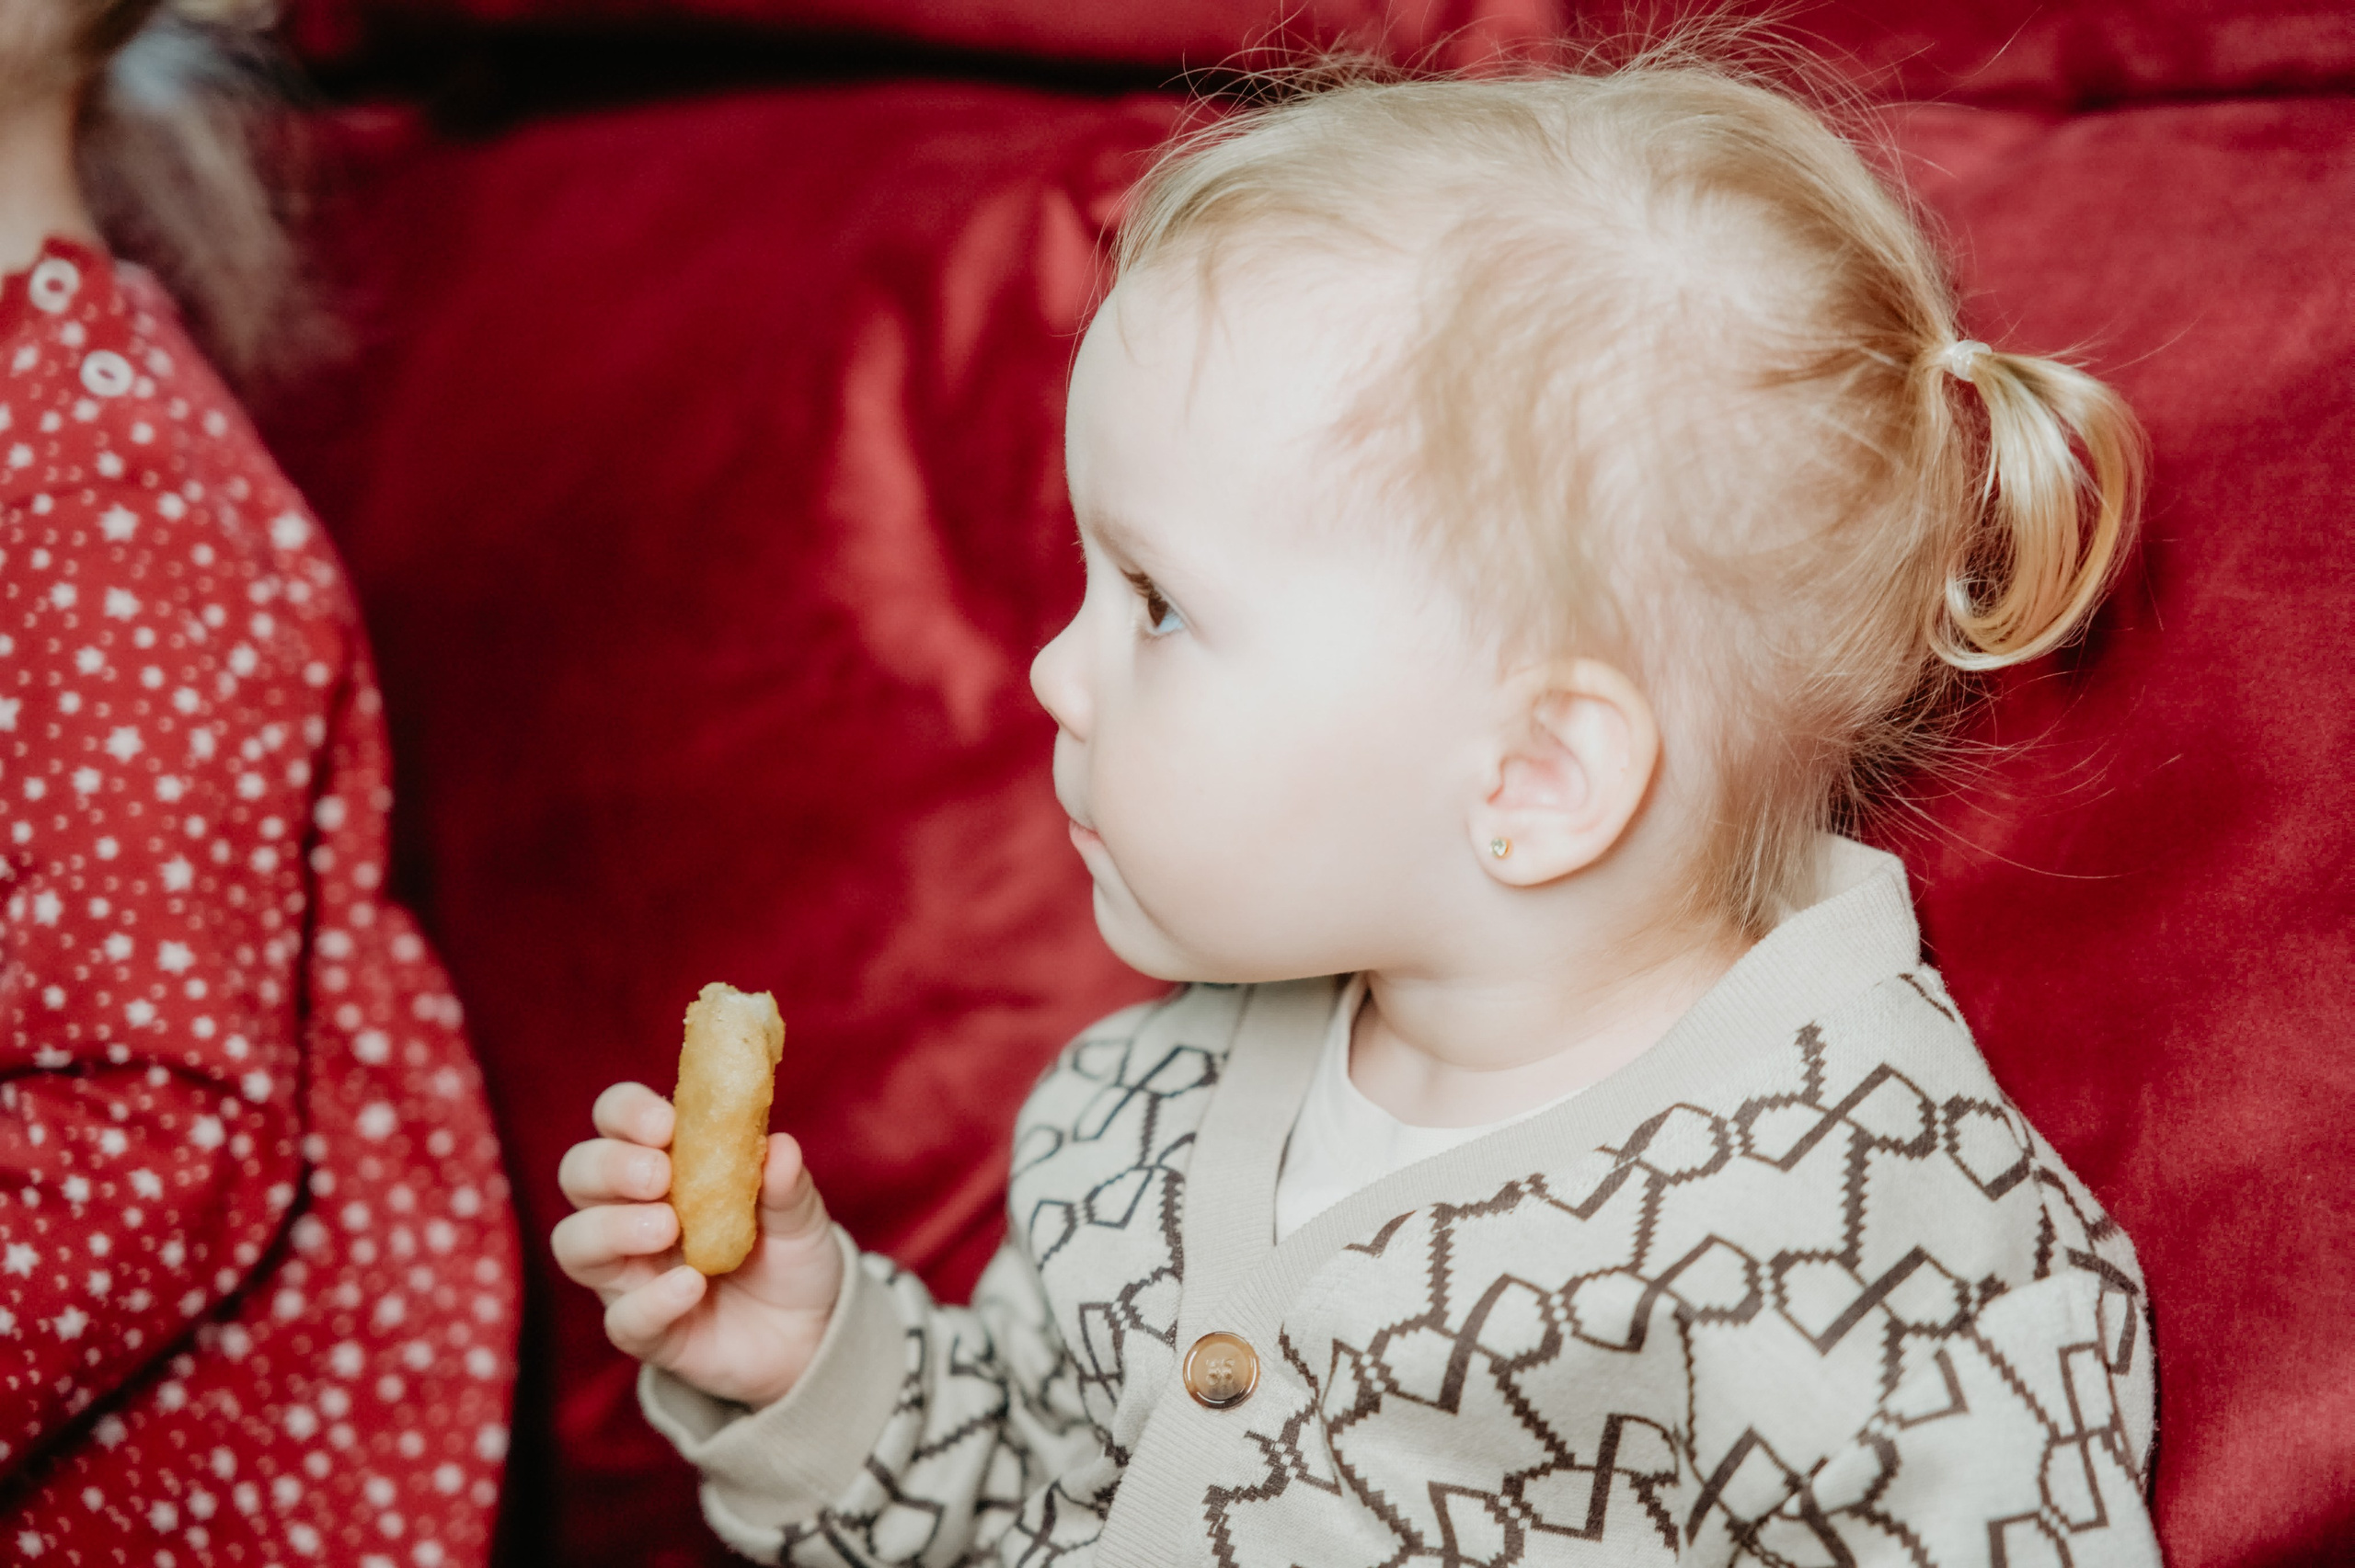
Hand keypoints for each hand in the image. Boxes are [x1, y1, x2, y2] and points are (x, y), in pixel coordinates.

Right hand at [551, 1081, 843, 1408]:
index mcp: (663, 1165)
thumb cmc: (788, 1255)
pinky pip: (622, 1319)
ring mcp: (630, 1275)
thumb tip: (778, 1146)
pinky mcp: (645, 1331)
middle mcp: (630, 1213)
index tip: (666, 1122)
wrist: (809, 1331)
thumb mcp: (800, 1213)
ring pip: (574, 1243)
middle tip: (660, 1176)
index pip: (614, 1120)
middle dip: (610, 1166)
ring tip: (668, 1227)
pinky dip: (652, 1300)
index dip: (626, 1113)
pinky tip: (692, 1285)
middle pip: (578, 1174)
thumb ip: (786, 1182)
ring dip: (612, 1228)